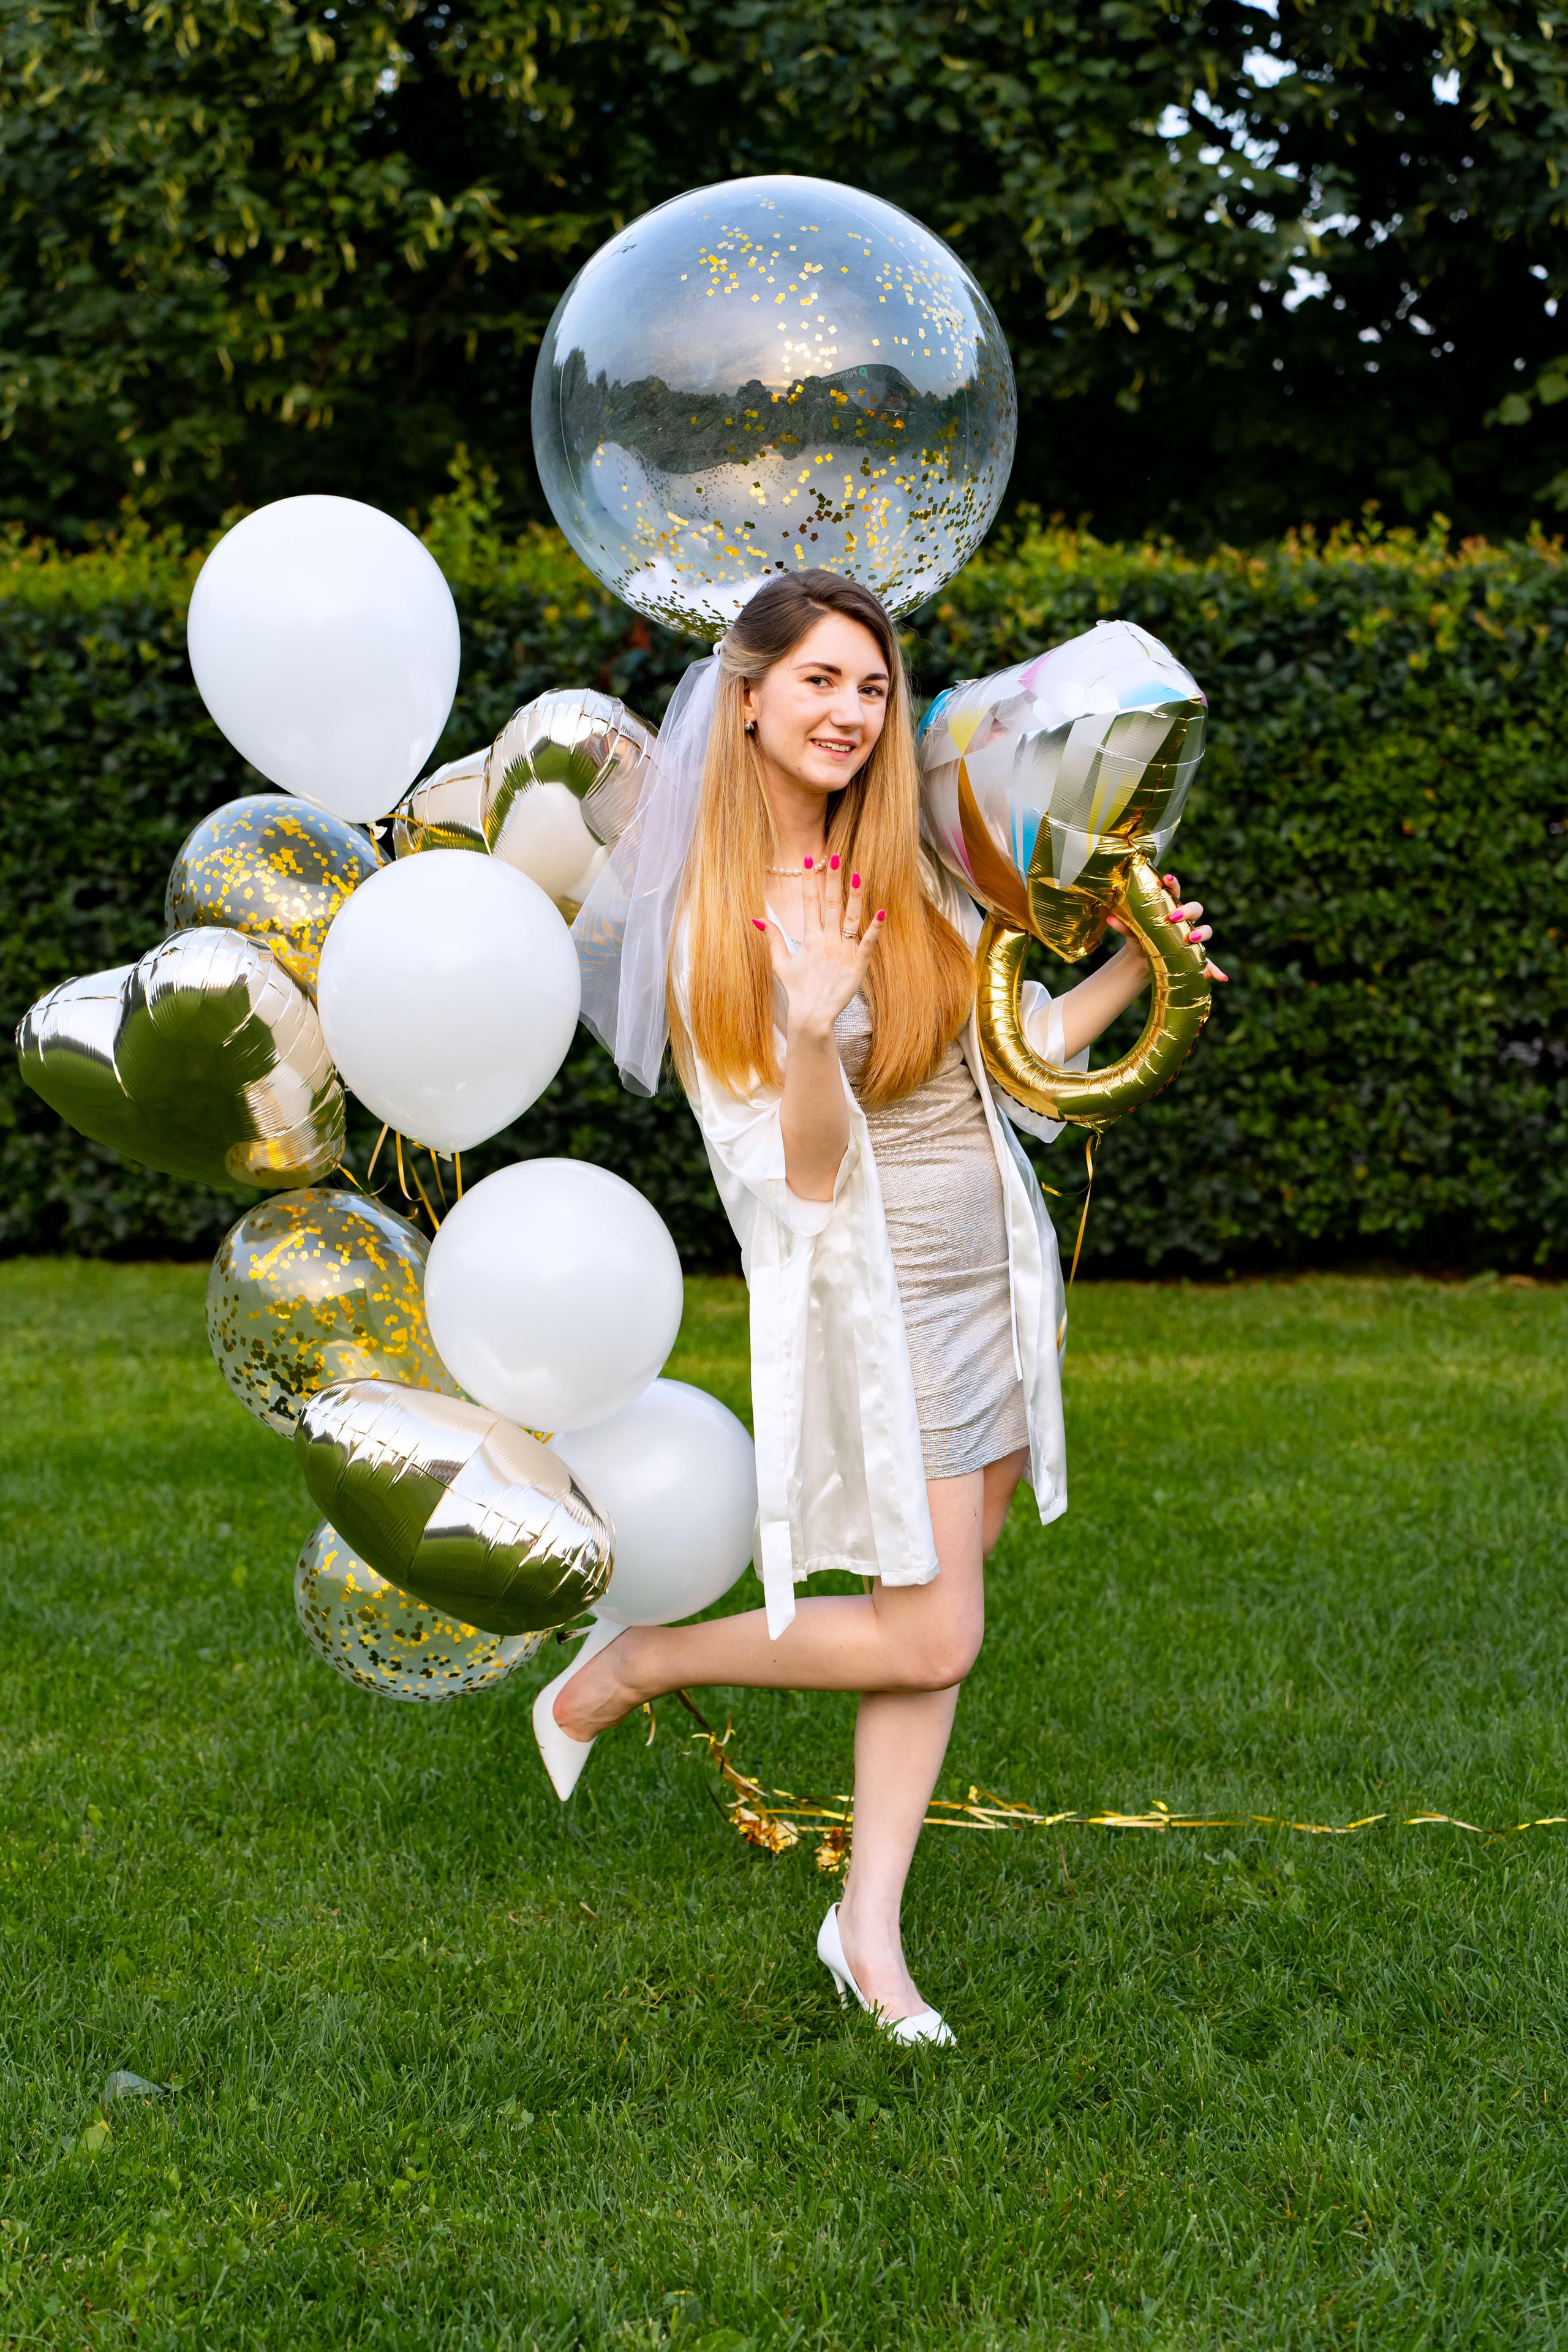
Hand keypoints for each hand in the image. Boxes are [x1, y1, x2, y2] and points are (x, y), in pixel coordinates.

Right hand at [756, 856, 885, 1039]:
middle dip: (832, 879)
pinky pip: (869, 942)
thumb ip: (773, 939)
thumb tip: (758, 919)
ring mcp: (844, 951)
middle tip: (835, 857)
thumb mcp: (781, 964)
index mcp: (809, 939)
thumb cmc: (797, 990)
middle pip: (830, 904)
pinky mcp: (859, 964)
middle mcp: (826, 941)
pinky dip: (875, 927)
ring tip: (857, 874)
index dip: (808, 880)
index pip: (808, 902)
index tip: (809, 860)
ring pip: (850, 917)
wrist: (813, 1015)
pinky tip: (882, 911)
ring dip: (854, 896)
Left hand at [1107, 870, 1229, 983]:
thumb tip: (1111, 919)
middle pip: (1196, 908)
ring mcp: (1192, 937)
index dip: (1173, 884)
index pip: (1175, 892)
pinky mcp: (1194, 955)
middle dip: (1188, 910)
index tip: (1166, 878)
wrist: (1142, 960)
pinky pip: (1208, 961)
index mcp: (1170, 909)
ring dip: (1202, 932)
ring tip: (1192, 938)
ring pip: (1206, 930)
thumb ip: (1124, 926)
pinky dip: (1215, 969)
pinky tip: (1221, 977)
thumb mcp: (1131, 933)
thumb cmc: (1139, 938)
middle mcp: (1185, 921)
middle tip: (1174, 917)